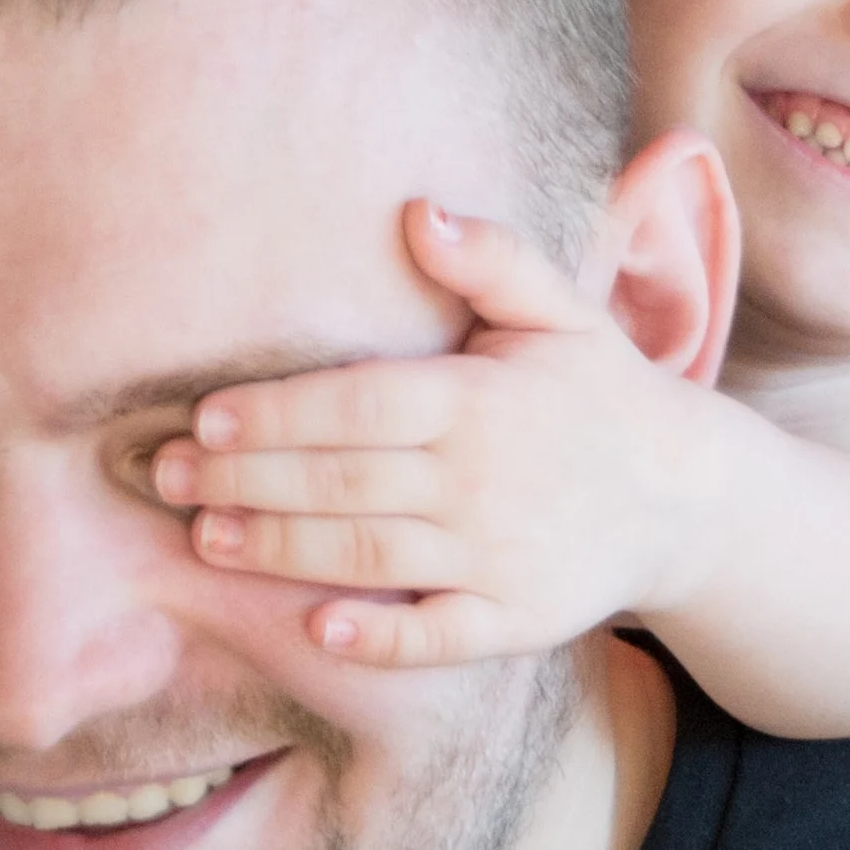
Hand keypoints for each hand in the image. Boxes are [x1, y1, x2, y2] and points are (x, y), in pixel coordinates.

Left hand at [153, 201, 740, 669]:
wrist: (685, 494)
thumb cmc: (598, 393)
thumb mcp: (560, 312)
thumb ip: (492, 260)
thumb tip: (418, 212)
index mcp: (480, 398)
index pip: (357, 404)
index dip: (276, 414)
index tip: (204, 420)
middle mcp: (482, 479)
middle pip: (343, 481)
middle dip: (247, 483)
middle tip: (165, 482)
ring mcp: (499, 556)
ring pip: (370, 555)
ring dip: (281, 550)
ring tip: (207, 541)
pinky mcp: (516, 618)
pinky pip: (438, 635)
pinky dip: (380, 637)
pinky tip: (316, 628)